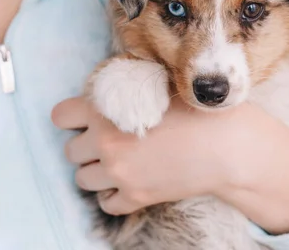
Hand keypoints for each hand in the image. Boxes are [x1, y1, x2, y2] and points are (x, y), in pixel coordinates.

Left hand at [51, 96, 232, 214]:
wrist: (228, 144)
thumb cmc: (198, 108)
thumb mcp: (157, 84)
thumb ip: (124, 88)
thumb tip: (104, 89)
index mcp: (106, 110)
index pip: (60, 116)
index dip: (71, 117)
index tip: (83, 119)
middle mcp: (106, 143)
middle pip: (70, 151)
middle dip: (87, 145)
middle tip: (110, 140)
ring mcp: (119, 174)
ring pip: (83, 179)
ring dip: (97, 171)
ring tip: (119, 162)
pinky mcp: (136, 197)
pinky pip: (106, 204)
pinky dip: (113, 195)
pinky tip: (129, 182)